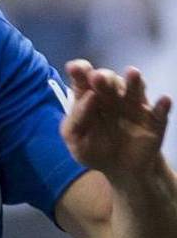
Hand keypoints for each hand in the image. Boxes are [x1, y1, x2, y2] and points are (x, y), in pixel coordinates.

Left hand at [62, 62, 172, 179]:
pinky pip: (160, 111)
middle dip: (104, 78)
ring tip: (132, 72)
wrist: (121, 169)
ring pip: (136, 90)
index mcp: (91, 101)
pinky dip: (162, 106)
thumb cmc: (95, 150)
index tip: (74, 67)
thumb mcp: (77, 141)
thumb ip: (76, 121)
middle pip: (110, 82)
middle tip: (97, 77)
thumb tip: (88, 98)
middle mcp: (114, 98)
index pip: (85, 83)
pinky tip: (163, 101)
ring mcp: (135, 107)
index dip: (80, 73)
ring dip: (134, 82)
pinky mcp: (154, 120)